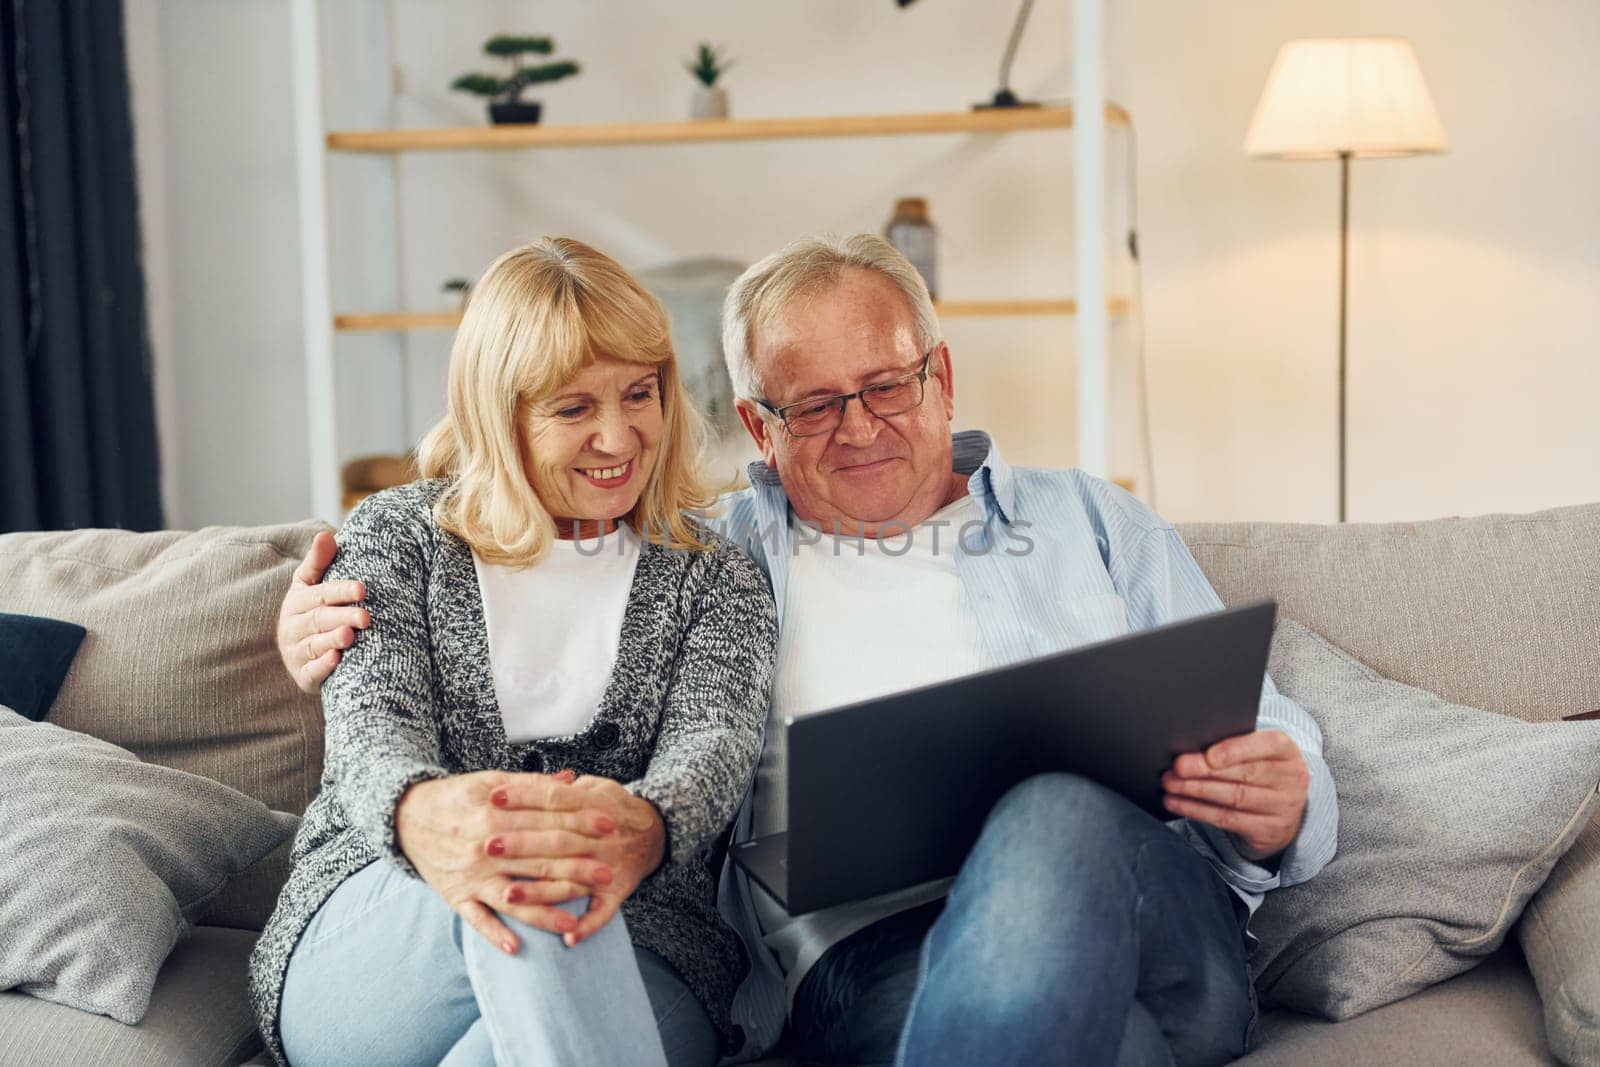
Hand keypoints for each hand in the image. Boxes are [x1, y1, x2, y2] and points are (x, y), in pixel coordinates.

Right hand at [277, 531, 369, 693]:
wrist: (300, 654)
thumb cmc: (312, 612)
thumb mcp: (310, 586)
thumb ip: (318, 562)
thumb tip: (326, 534)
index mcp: (296, 602)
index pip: (319, 595)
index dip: (340, 591)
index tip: (362, 589)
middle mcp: (293, 627)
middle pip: (318, 620)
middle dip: (341, 617)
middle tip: (365, 617)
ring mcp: (296, 653)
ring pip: (314, 645)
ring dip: (331, 640)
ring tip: (350, 636)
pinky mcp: (303, 676)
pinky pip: (311, 672)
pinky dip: (322, 667)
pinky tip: (337, 660)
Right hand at [395, 770, 619, 954]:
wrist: (405, 817)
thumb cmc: (455, 797)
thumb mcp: (491, 782)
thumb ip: (532, 785)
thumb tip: (571, 779)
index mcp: (496, 814)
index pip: (548, 820)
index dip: (581, 821)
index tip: (609, 826)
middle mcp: (485, 847)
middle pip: (538, 860)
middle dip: (575, 867)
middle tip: (606, 875)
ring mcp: (470, 875)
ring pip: (513, 896)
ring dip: (543, 911)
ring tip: (573, 921)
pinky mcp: (455, 895)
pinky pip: (476, 919)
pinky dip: (494, 934)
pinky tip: (516, 947)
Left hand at [490, 773, 665, 946]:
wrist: (655, 832)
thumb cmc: (614, 807)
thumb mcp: (596, 786)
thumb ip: (565, 787)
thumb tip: (531, 782)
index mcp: (595, 805)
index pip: (554, 799)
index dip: (524, 796)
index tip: (494, 798)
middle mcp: (602, 838)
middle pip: (557, 841)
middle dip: (522, 844)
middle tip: (489, 846)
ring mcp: (610, 866)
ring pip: (572, 880)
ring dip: (541, 892)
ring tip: (508, 896)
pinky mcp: (618, 891)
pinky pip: (603, 912)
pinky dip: (588, 927)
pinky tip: (567, 940)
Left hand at [1162, 729, 1308, 861]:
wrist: (1283, 810)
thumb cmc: (1260, 771)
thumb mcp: (1257, 753)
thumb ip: (1234, 746)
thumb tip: (1192, 745)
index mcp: (1287, 752)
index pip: (1268, 745)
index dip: (1236, 750)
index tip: (1209, 754)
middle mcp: (1291, 780)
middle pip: (1246, 774)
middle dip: (1206, 770)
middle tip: (1178, 767)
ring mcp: (1282, 808)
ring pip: (1234, 797)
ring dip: (1196, 790)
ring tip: (1170, 783)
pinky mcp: (1267, 831)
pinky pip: (1226, 819)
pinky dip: (1196, 810)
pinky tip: (1176, 802)